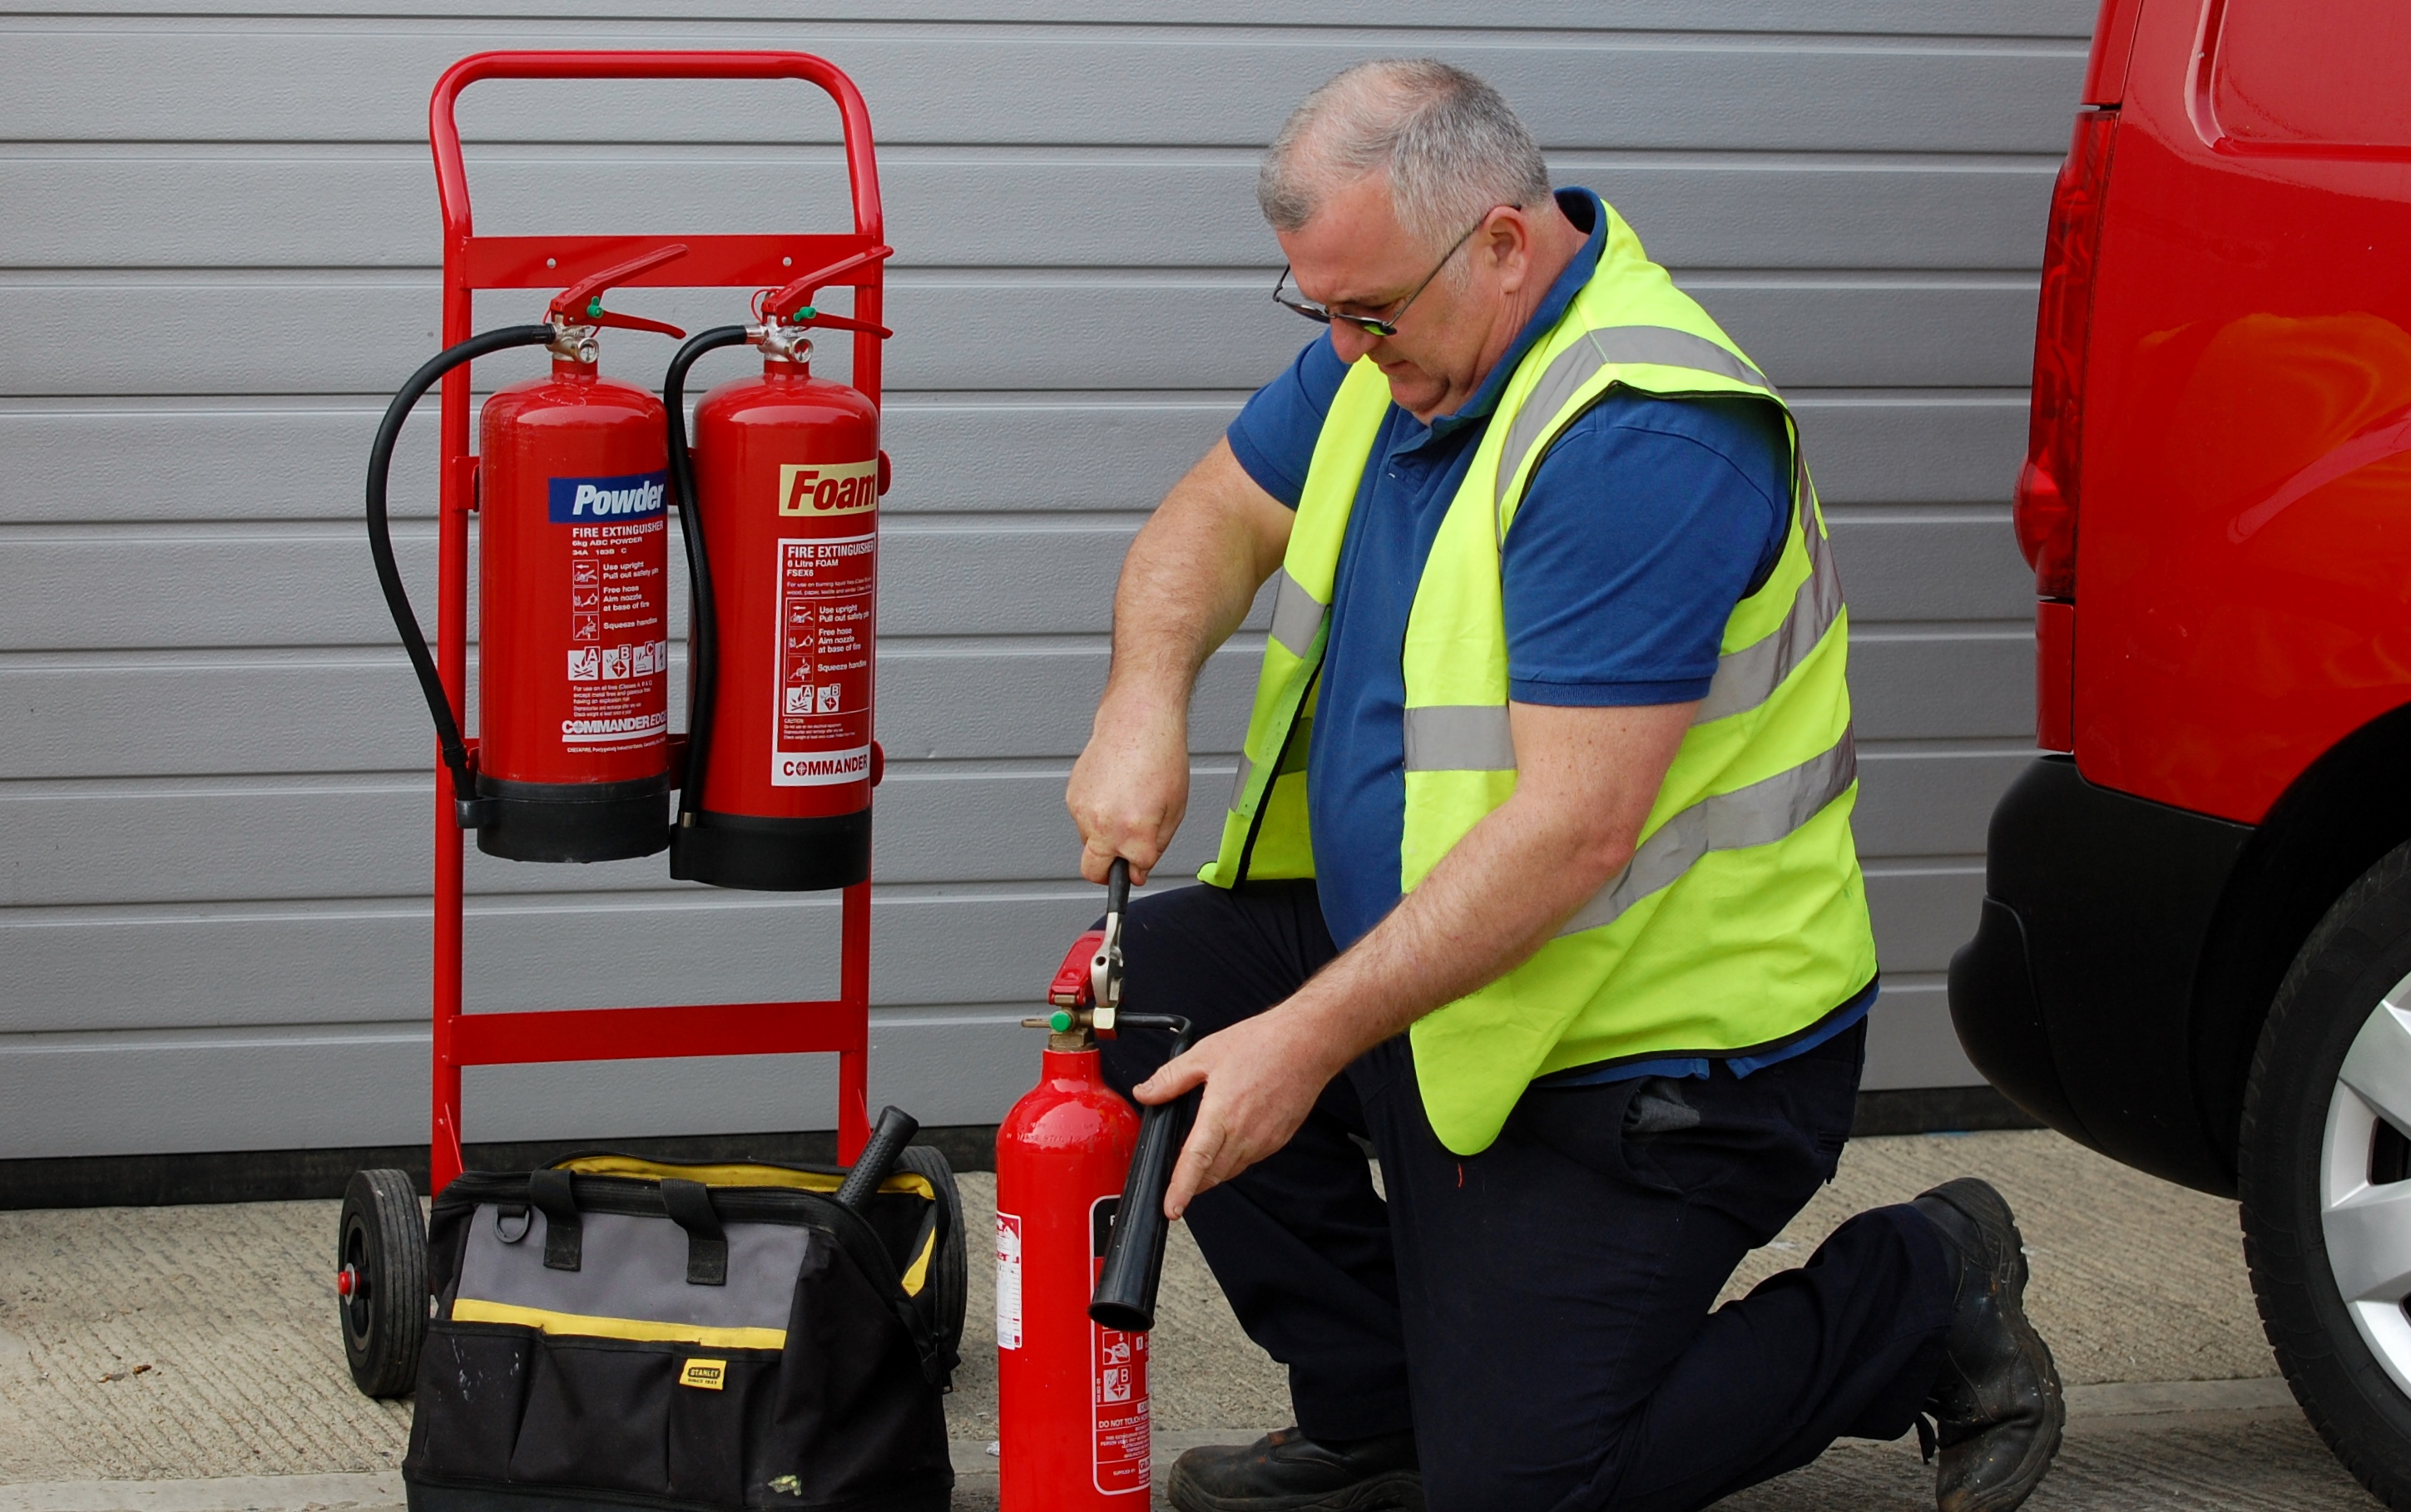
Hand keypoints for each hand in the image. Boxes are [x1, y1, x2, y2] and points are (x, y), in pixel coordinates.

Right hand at [1066, 692, 1190, 884]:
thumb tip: (1140, 868)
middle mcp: (1103, 825)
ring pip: (1088, 843)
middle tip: (1120, 862)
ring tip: (1124, 806)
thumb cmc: (1161, 757)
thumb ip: (1157, 845)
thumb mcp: (1175, 809)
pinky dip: (1096, 815)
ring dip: (1104, 837)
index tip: (1141, 865)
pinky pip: (1082, 820)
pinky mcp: (1072, 796)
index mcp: (1133, 831)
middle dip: (1106, 874)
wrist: (1137, 722)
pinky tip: (1113, 792)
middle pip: (1093, 871)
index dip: (1141, 868)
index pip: (1134, 873)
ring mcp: (1083, 810)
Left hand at [1134, 1008, 1346, 1217]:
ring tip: (1198, 1161)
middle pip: (1212, 1175)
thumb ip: (1172, 1078)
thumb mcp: (1206, 1054)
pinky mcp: (1278, 1140)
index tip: (1171, 1209)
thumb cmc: (1263, 1044)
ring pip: (1231, 1170)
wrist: (1307, 1044)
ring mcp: (1264, 1141)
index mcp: (1222, 1114)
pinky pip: (1249, 1160)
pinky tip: (1228, 1142)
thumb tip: (1145, 1093)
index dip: (1181, 1189)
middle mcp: (1245, 1134)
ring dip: (1212, 1173)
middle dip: (1192, 1184)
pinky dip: (1233, 1160)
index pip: (1196, 1162)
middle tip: (1176, 1182)